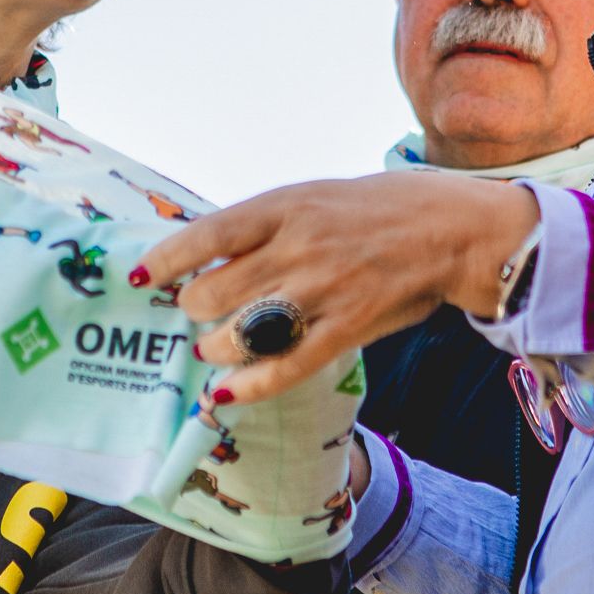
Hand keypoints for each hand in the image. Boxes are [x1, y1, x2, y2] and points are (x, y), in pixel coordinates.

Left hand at [131, 174, 539, 406]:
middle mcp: (299, 247)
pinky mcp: (348, 327)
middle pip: (214, 292)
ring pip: (241, 332)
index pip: (208, 234)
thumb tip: (207, 255)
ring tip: (215, 347)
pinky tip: (226, 394)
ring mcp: (324, 290)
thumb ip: (266, 227)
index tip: (141, 278)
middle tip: (196, 313)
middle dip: (193, 310)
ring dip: (216, 347)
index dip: (166, 260)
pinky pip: (285, 366)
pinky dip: (249, 386)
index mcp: (286, 207)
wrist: (452, 229)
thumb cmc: (378, 210)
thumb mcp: (314, 198)